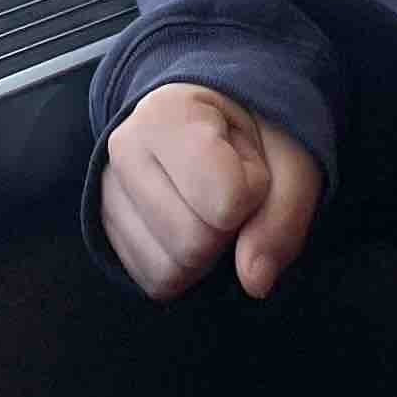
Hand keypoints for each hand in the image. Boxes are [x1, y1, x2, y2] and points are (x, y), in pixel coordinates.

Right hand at [101, 83, 321, 304]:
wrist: (209, 117)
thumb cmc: (254, 131)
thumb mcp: (291, 157)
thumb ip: (283, 216)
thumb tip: (254, 282)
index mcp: (168, 114)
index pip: (227, 202)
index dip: (254, 192)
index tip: (249, 164)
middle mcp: (123, 148)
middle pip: (193, 244)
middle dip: (229, 230)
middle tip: (230, 189)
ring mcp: (105, 188)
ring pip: (169, 271)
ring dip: (206, 255)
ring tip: (207, 204)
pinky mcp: (105, 225)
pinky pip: (153, 281)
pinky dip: (184, 269)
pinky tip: (188, 224)